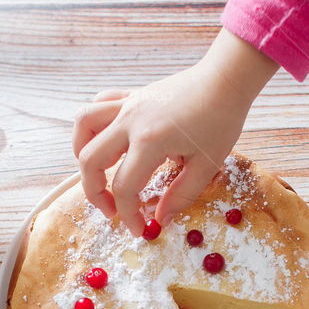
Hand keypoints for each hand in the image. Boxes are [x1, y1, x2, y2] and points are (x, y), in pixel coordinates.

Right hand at [73, 29, 278, 235]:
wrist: (225, 79)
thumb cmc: (222, 119)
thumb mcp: (207, 165)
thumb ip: (181, 195)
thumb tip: (161, 219)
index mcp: (150, 141)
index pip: (124, 187)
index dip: (129, 215)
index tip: (139, 230)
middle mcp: (130, 121)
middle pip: (90, 160)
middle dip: (95, 193)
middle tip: (113, 210)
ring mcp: (127, 104)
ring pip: (83, 125)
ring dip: (82, 153)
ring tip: (97, 173)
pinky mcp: (131, 95)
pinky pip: (98, 105)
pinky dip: (93, 124)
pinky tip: (106, 140)